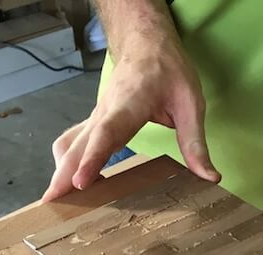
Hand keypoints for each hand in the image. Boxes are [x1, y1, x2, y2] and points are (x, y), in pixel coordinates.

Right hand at [42, 4, 218, 201]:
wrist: (146, 42)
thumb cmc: (169, 70)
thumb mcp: (191, 104)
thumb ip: (196, 143)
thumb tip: (210, 177)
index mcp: (128, 105)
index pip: (106, 135)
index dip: (92, 160)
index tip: (81, 183)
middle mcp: (105, 112)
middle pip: (78, 146)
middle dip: (63, 175)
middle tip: (52, 204)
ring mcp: (95, 117)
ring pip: (69, 145)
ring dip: (59, 171)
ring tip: (54, 202)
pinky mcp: (93, 122)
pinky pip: (73, 143)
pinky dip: (65, 164)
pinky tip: (68, 186)